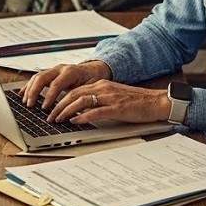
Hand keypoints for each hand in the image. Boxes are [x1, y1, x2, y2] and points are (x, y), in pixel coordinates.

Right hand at [21, 60, 111, 108]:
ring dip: (30, 89)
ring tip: (26, 102)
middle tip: (30, 105)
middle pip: (42, 77)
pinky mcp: (50, 73)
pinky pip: (36, 78)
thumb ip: (82, 97)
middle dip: (34, 92)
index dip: (49, 96)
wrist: (94, 69)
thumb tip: (76, 111)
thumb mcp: (91, 88)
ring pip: (37, 76)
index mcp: (71, 72)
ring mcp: (54, 70)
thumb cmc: (94, 80)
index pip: (56, 84)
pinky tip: (22, 94)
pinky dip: (29, 86)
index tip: (44, 108)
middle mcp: (60, 69)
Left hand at [47, 79, 170, 124]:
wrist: (156, 102)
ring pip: (81, 101)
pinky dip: (82, 116)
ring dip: (66, 111)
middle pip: (74, 94)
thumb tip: (81, 110)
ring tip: (57, 119)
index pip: (75, 89)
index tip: (52, 108)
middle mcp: (103, 87)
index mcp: (102, 84)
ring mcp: (109, 97)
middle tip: (49, 116)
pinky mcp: (116, 108)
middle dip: (58, 105)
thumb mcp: (113, 97)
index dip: (60, 99)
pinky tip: (74, 121)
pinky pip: (94, 111)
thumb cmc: (137, 102)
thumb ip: (98, 101)